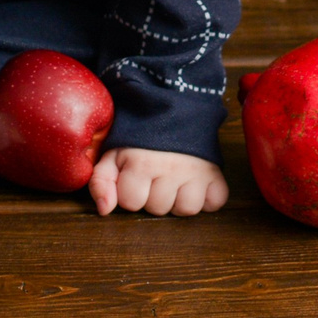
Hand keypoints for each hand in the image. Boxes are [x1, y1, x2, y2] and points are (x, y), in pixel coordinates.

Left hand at [89, 146, 227, 216]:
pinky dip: (208, 198)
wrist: (174, 107)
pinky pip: (215, 202)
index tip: (135, 177)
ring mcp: (196, 172)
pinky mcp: (216, 172)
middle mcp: (171, 169)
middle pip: (158, 209)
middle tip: (156, 175)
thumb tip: (104, 210)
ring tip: (175, 181)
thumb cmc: (141, 135)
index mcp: (142, 163)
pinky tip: (196, 184)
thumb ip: (101, 181)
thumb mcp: (114, 152)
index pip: (131, 203)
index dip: (129, 192)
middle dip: (153, 196)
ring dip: (180, 200)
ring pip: (187, 209)